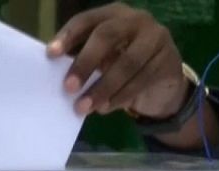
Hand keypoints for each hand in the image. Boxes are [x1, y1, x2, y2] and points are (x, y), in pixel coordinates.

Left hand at [47, 2, 189, 119]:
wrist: (163, 81)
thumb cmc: (123, 65)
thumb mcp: (103, 58)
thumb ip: (84, 60)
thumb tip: (56, 77)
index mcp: (113, 14)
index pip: (87, 20)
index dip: (68, 35)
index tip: (50, 54)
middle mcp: (136, 20)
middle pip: (107, 35)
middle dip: (85, 62)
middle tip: (69, 87)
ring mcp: (156, 38)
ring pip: (127, 63)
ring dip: (103, 88)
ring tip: (84, 107)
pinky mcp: (168, 61)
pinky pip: (141, 80)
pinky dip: (120, 97)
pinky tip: (105, 108)